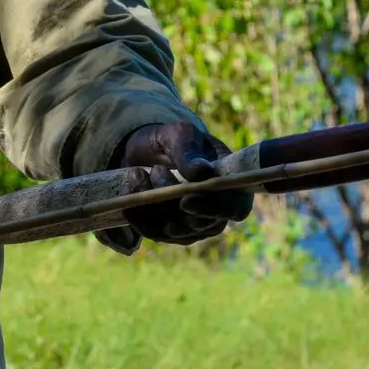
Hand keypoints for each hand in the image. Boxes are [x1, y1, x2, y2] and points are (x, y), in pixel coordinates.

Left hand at [102, 121, 253, 251]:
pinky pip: (152, 232)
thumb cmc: (173, 140)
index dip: (214, 209)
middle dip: (171, 201)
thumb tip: (202, 172)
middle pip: (199, 224)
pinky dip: (137, 210)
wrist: (145, 152)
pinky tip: (133, 185)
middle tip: (157, 170)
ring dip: (152, 202)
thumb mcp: (179, 134)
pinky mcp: (168, 233)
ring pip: (173, 230)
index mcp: (231, 185)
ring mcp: (193, 226)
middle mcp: (216, 212)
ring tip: (140, 172)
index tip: (185, 201)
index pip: (235, 208)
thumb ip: (189, 151)